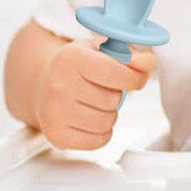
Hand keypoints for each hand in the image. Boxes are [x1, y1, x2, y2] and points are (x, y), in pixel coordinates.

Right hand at [35, 40, 155, 149]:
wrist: (42, 84)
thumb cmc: (76, 65)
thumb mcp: (102, 50)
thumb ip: (131, 56)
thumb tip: (149, 63)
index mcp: (73, 58)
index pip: (116, 73)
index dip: (135, 77)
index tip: (137, 78)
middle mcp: (59, 85)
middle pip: (113, 99)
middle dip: (118, 94)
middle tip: (105, 88)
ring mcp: (54, 113)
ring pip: (107, 121)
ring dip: (110, 113)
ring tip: (97, 103)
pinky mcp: (56, 136)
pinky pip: (98, 141)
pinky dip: (102, 132)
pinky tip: (92, 117)